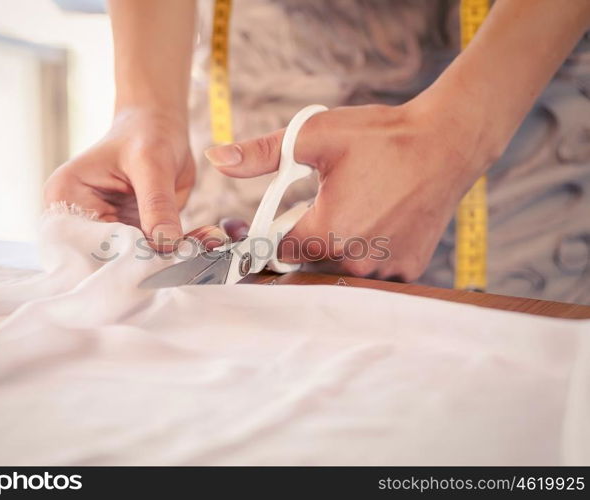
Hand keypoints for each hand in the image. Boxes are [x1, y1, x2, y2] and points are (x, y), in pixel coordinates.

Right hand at [44, 108, 194, 250]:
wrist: (160, 128)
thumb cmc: (147, 134)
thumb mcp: (152, 164)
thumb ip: (157, 205)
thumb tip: (166, 245)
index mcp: (65, 197)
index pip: (85, 243)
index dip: (119, 257)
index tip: (158, 259)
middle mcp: (77, 218)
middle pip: (105, 258)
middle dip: (144, 261)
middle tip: (183, 258)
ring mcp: (103, 230)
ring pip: (130, 261)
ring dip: (164, 260)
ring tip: (195, 249)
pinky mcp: (127, 236)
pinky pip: (149, 254)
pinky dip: (173, 253)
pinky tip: (198, 243)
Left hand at [205, 100, 498, 280]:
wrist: (447, 142)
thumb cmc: (383, 138)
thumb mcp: (315, 136)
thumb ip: (261, 153)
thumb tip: (215, 159)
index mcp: (325, 232)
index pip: (276, 250)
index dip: (268, 234)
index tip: (274, 219)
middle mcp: (354, 259)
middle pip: (306, 263)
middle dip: (303, 240)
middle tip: (321, 207)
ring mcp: (384, 269)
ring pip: (338, 269)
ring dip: (334, 249)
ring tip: (352, 211)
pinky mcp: (408, 269)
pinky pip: (372, 271)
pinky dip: (366, 253)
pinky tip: (375, 223)